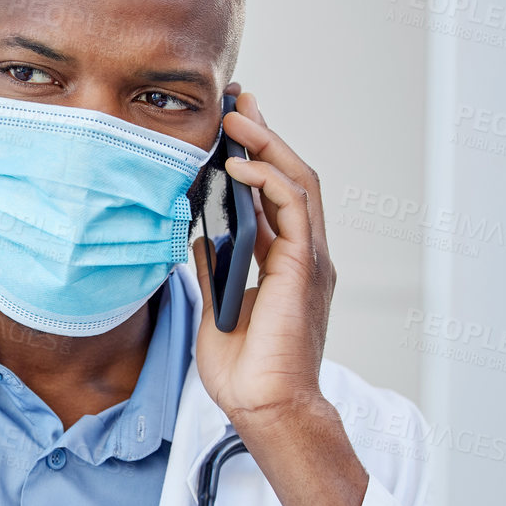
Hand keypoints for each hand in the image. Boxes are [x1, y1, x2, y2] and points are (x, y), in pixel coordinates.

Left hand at [192, 87, 365, 505]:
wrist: (262, 407)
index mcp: (284, 259)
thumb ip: (215, 266)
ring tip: (236, 116)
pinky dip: (268, 180)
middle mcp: (302, 253)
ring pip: (297, 182)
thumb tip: (198, 233)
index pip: (273, 191)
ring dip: (266, 144)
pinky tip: (240, 164)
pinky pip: (293, 210)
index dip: (255, 152)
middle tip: (237, 99)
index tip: (230, 121)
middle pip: (290, 175)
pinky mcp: (303, 269)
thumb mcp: (217, 304)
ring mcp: (307, 259)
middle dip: (264, 132)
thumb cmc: (244, 368)